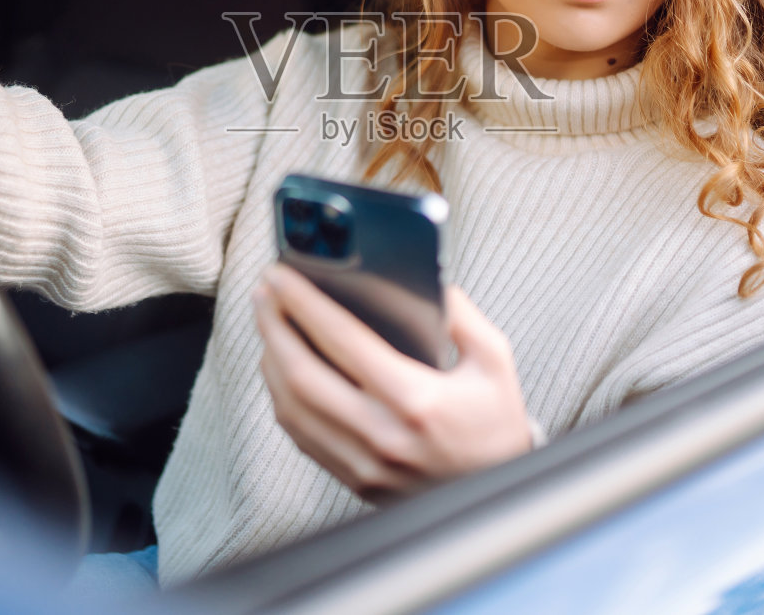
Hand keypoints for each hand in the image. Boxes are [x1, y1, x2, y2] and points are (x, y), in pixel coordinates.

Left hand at [252, 264, 533, 501]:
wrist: (499, 488)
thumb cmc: (495, 421)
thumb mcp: (495, 360)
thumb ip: (461, 315)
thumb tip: (424, 281)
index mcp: (416, 399)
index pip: (344, 341)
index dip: (305, 303)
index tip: (283, 275)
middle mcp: (382, 435)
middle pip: (302, 375)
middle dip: (274, 326)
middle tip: (264, 292)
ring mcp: (363, 463)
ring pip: (292, 408)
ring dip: (271, 361)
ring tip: (269, 323)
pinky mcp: (354, 479)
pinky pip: (301, 435)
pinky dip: (282, 397)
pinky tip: (282, 369)